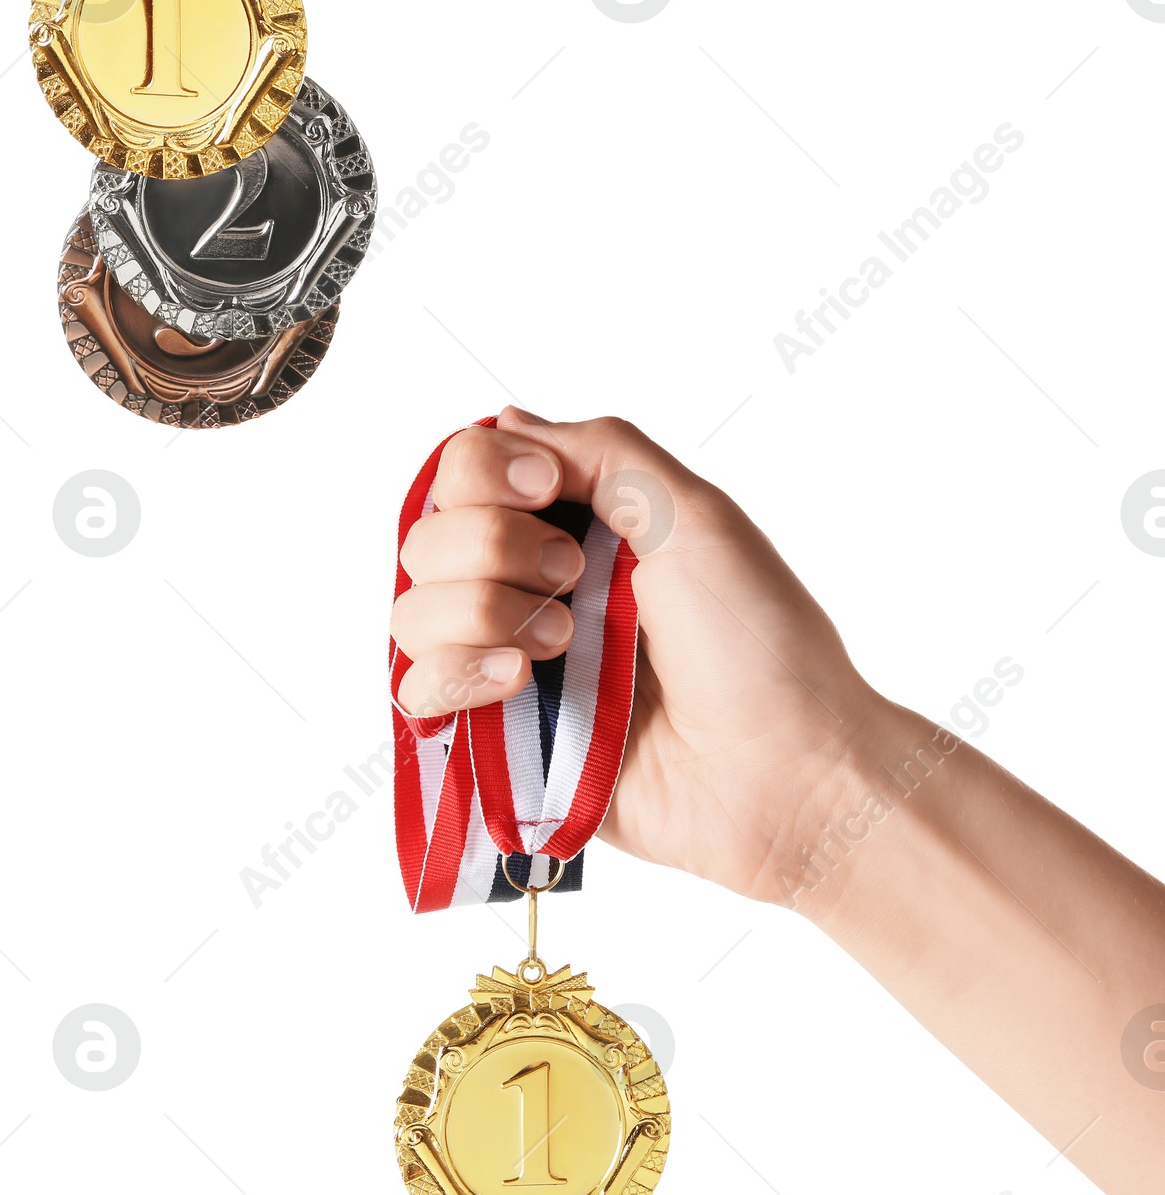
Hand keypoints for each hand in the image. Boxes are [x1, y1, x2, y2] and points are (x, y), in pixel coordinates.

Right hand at [395, 407, 885, 906]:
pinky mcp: (504, 741)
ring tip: (563, 647)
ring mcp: (514, 665)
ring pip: (414, 613)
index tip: (543, 491)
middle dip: (490, 548)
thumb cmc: (760, 645)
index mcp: (581, 526)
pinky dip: (456, 676)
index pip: (467, 471)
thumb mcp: (694, 514)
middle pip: (430, 537)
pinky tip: (518, 683)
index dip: (485, 473)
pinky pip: (420, 693)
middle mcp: (536, 589)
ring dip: (479, 613)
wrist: (781, 772)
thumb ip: (601, 452)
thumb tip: (508, 422)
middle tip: (574, 577)